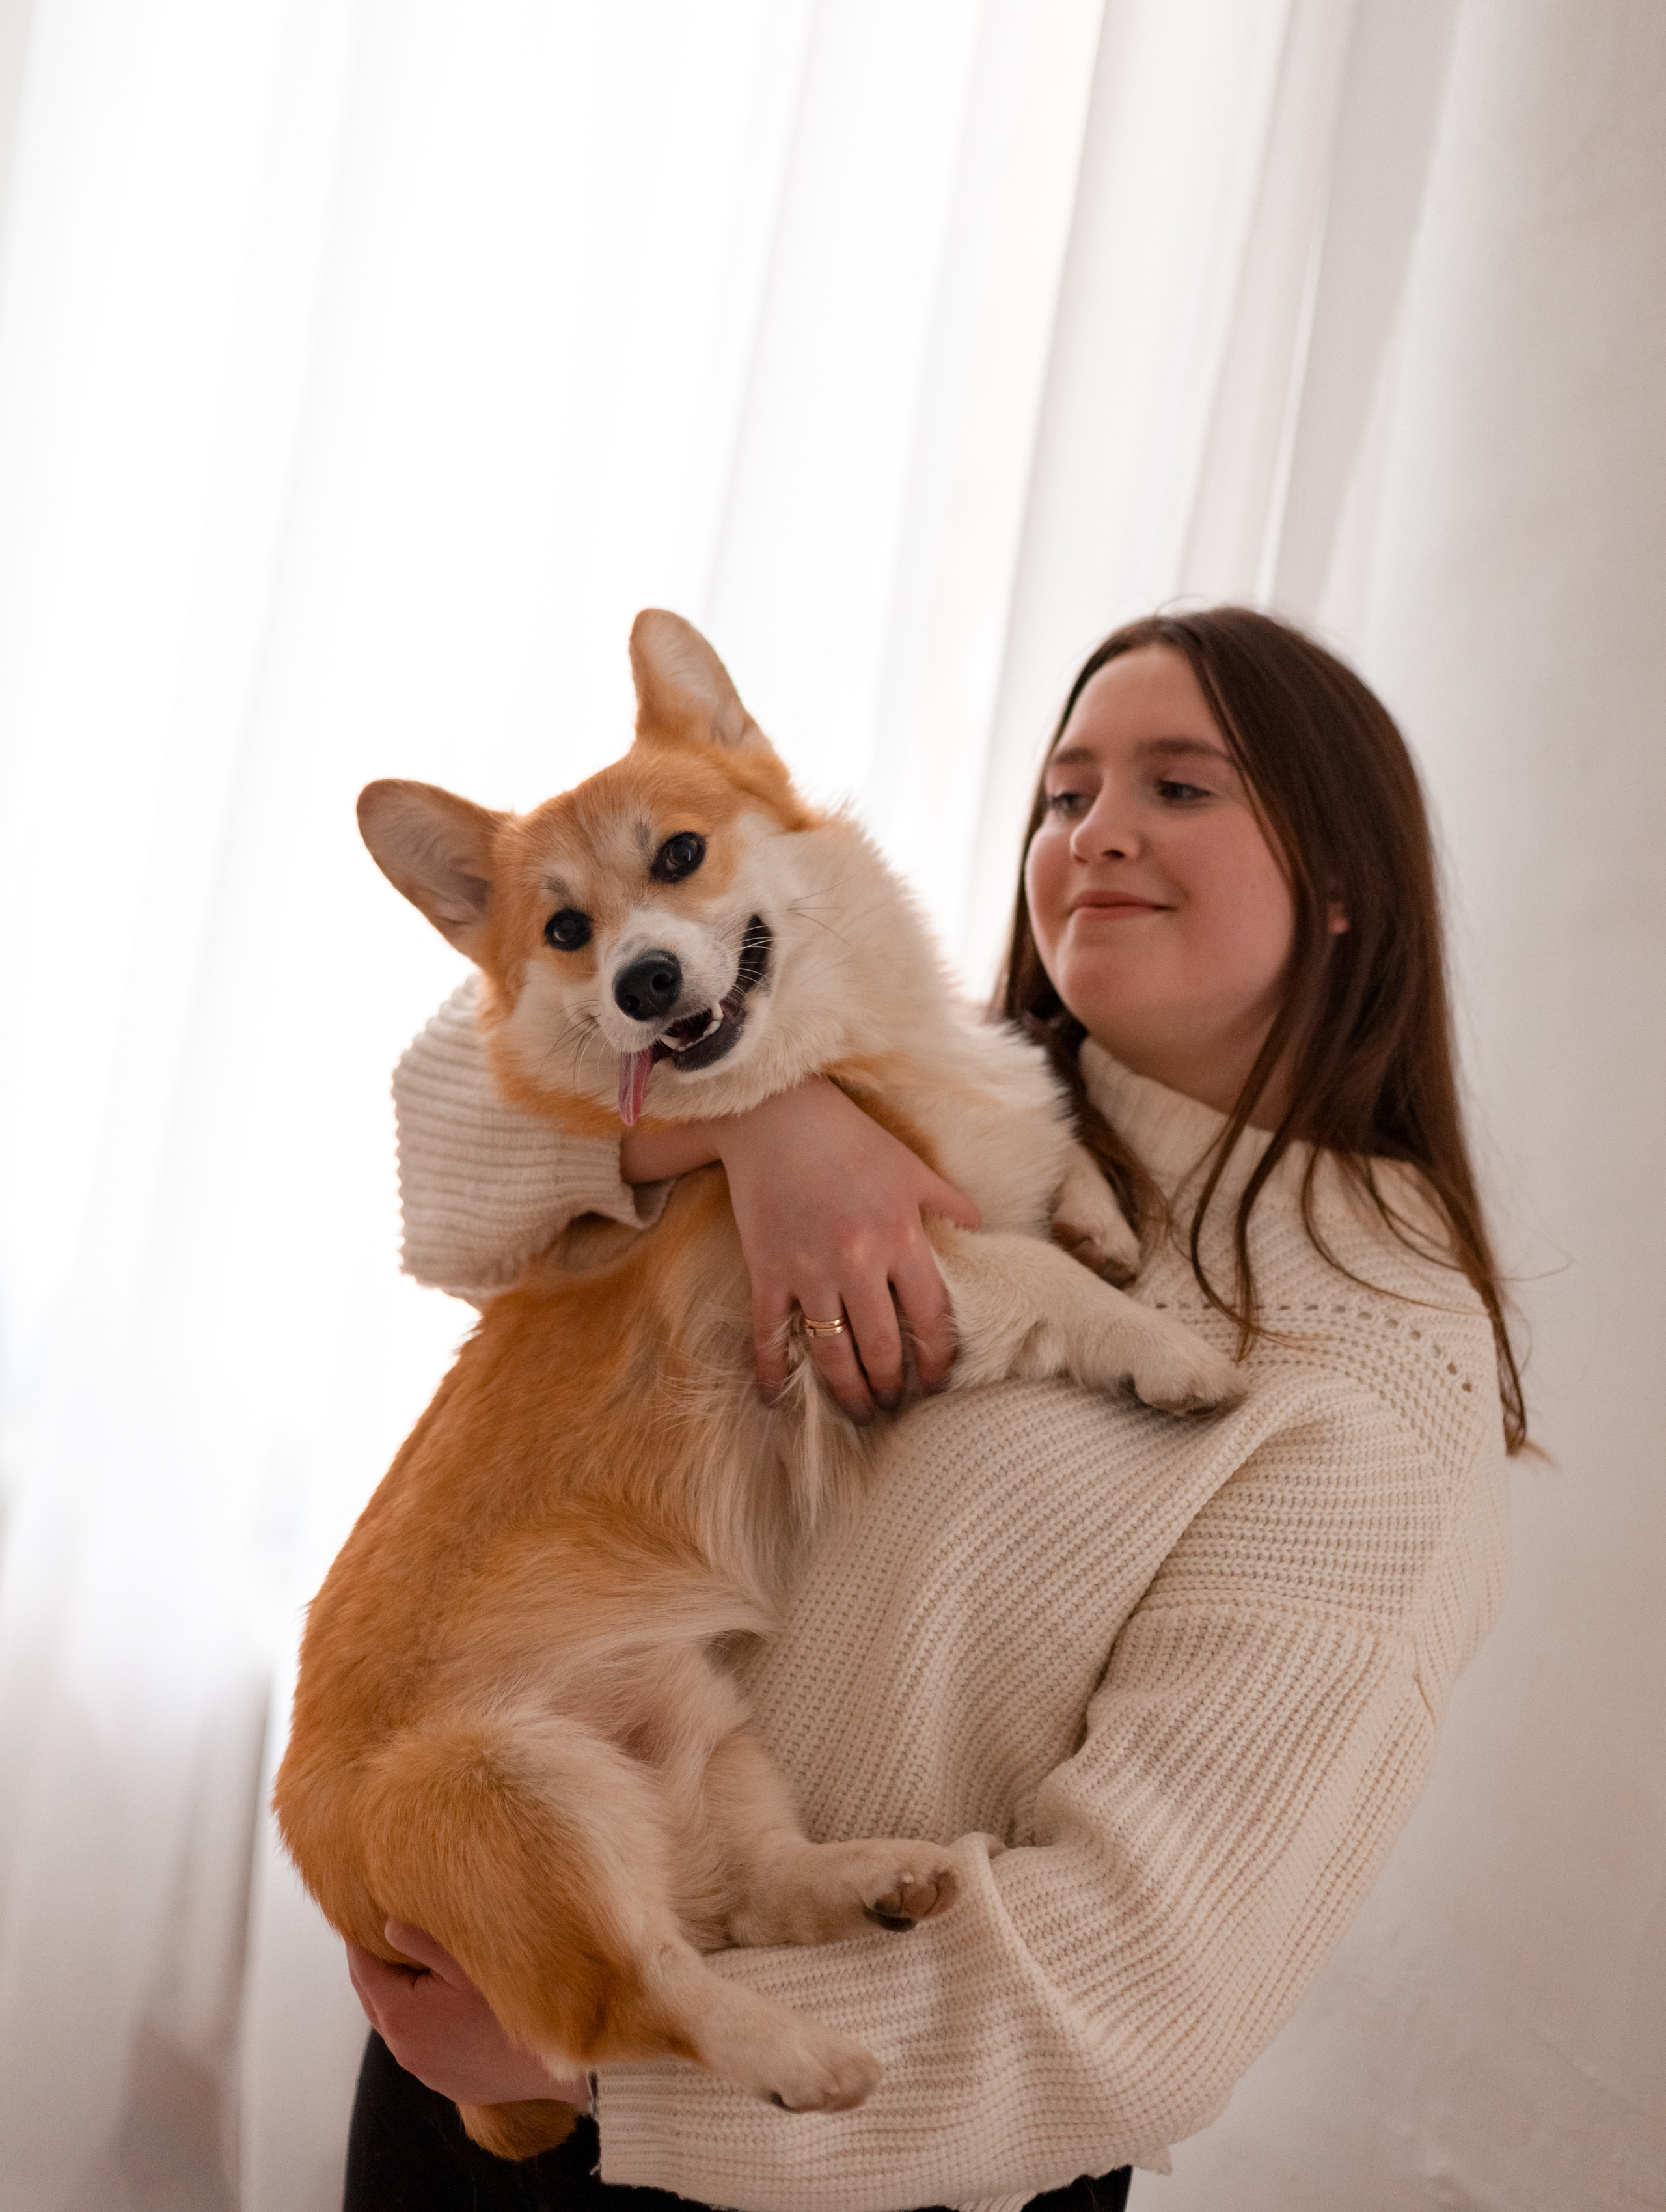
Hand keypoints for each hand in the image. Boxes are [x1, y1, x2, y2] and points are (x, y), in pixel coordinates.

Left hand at [347, 1921, 589, 2108]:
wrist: (561, 2066)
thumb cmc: (516, 2008)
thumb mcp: (469, 1964)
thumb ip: (422, 1941)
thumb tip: (386, 1924)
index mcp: (400, 2015)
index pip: (361, 1966)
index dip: (361, 1934)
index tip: (368, 1906)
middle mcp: (402, 2047)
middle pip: (370, 1994)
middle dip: (373, 1959)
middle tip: (384, 1923)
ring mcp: (422, 2068)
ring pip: (392, 2019)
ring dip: (396, 1988)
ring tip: (414, 1955)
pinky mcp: (442, 2079)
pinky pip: (416, 2040)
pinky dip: (416, 2014)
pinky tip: (441, 1996)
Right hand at [627, 1079, 979, 1421]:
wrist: (775, 1114)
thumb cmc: (849, 1138)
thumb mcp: (911, 1167)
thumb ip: (947, 1203)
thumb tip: (981, 1229)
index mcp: (901, 1238)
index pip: (932, 1318)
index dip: (939, 1359)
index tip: (939, 1382)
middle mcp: (859, 1263)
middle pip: (884, 1347)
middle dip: (892, 1386)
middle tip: (894, 1407)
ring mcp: (809, 1271)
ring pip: (832, 1352)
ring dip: (848, 1391)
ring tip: (858, 1413)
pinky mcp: (767, 1271)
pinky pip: (770, 1333)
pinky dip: (771, 1371)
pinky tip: (774, 1400)